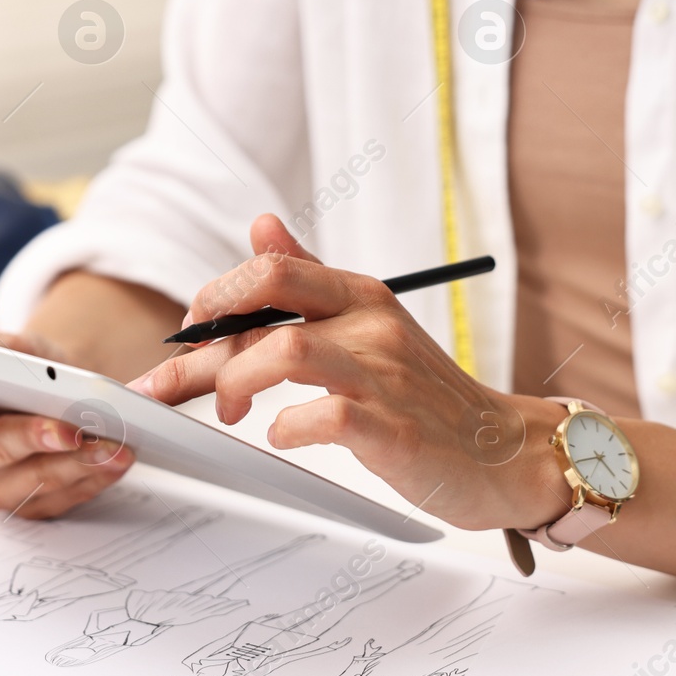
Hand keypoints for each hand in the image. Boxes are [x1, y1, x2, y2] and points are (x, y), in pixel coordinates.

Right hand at [0, 306, 134, 517]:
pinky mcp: (32, 506)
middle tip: (69, 429)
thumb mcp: (0, 347)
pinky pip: (65, 497)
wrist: (53, 397)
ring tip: (115, 444)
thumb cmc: (16, 372)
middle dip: (32, 439)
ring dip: (79, 463)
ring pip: (36, 481)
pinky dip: (95, 478)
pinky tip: (118, 460)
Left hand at [129, 216, 567, 530]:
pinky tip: (281, 436)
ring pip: (284, 352)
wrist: (503, 450)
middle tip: (173, 383)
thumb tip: (260, 225)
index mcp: (360, 294)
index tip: (189, 335)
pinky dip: (285, 429)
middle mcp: (371, 324)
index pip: (270, 268)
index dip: (215, 297)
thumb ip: (311, 278)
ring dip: (235, 383)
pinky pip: (321, 417)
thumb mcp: (369, 321)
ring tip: (227, 413)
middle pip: (265, 301)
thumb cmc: (425, 395)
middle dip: (201, 345)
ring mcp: (383, 376)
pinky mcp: (393, 431)